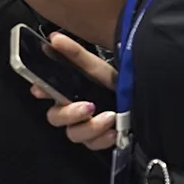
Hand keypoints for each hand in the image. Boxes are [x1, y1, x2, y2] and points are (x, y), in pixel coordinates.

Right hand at [28, 32, 120, 150]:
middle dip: (69, 114)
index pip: (45, 92)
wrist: (144, 100)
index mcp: (67, 91)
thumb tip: (54, 38)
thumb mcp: (98, 67)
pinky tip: (114, 132)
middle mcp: (72, 110)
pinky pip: (92, 145)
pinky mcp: (98, 140)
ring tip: (109, 118)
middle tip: (88, 107)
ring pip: (73, 134)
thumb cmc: (117, 82)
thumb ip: (75, 54)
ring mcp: (84, 127)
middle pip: (55, 118)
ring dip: (90, 128)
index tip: (41, 90)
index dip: (40, 91)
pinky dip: (103, 139)